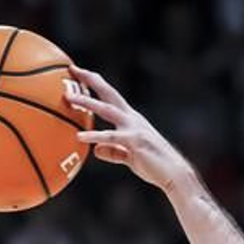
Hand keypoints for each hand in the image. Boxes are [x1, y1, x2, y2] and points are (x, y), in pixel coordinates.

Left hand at [66, 66, 193, 192]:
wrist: (173, 174)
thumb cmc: (153, 165)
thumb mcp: (129, 156)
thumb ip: (113, 152)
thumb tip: (96, 150)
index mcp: (130, 119)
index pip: (110, 95)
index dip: (95, 83)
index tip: (78, 72)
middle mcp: (132, 118)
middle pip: (109, 93)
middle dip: (91, 80)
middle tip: (72, 69)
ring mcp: (134, 127)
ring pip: (107, 109)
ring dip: (87, 102)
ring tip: (69, 98)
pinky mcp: (134, 141)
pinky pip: (110, 137)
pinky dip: (94, 136)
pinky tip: (79, 137)